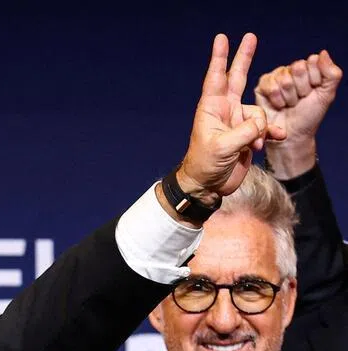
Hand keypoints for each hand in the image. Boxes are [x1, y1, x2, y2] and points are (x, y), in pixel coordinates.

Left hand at [177, 34, 285, 208]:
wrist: (208, 185)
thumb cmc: (205, 164)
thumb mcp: (222, 148)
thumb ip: (244, 132)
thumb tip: (261, 125)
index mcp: (211, 109)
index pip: (216, 78)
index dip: (219, 58)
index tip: (221, 39)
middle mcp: (225, 111)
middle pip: (237, 78)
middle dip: (244, 58)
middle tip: (250, 36)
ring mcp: (237, 121)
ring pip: (259, 113)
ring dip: (261, 128)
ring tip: (252, 146)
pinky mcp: (248, 134)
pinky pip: (266, 127)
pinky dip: (271, 132)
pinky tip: (275, 139)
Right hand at [256, 50, 341, 178]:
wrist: (291, 134)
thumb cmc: (309, 115)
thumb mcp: (327, 94)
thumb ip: (331, 73)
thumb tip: (322, 53)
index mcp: (310, 68)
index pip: (313, 61)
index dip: (314, 80)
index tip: (313, 92)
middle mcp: (292, 69)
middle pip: (298, 68)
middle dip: (301, 89)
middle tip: (300, 100)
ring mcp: (276, 76)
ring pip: (284, 79)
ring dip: (289, 97)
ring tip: (289, 104)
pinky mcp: (262, 86)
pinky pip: (270, 85)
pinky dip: (276, 99)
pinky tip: (278, 105)